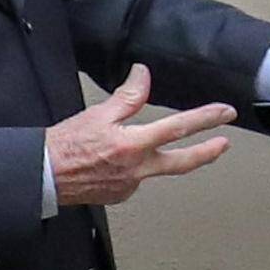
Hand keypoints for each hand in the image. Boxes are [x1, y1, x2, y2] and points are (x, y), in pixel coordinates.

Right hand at [50, 64, 237, 206]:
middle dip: (207, 152)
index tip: (225, 114)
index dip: (205, 119)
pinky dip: (132, 167)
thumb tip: (144, 74)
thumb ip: (128, 96)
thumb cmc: (66, 144)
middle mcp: (137, 169)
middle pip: (182, 162)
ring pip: (155, 168)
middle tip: (224, 143)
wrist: (45, 175)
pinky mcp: (121, 195)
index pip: (178, 128)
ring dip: (154, 157)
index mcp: (134, 145)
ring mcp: (130, 185)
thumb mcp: (98, 113)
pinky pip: (135, 178)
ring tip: (129, 145)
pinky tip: (113, 161)